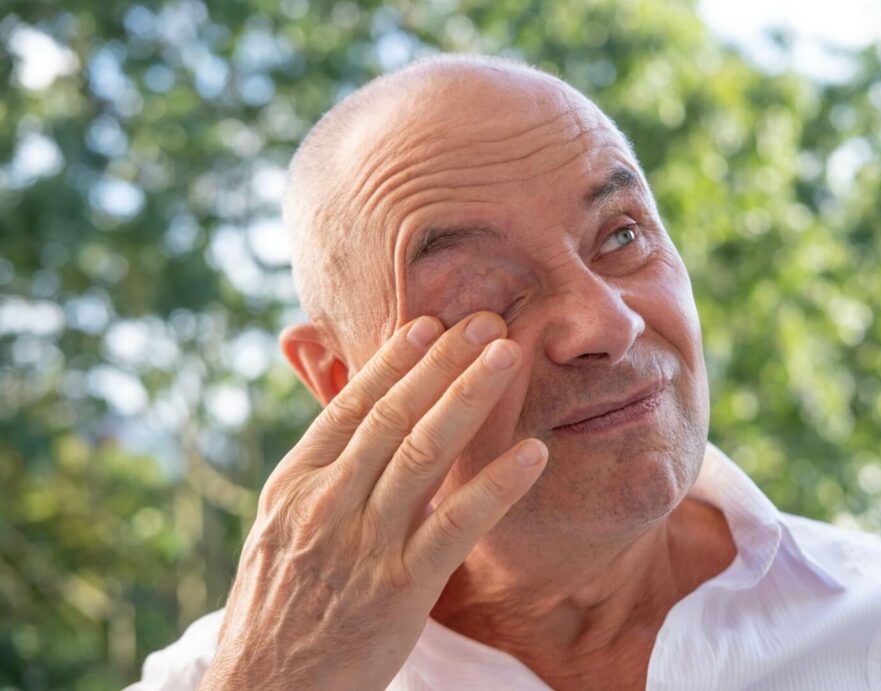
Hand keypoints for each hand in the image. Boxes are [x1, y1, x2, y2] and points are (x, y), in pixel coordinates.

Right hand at [199, 311, 546, 690]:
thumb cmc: (280, 607)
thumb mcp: (282, 529)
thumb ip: (322, 474)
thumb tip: (362, 421)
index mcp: (295, 483)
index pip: (352, 406)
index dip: (395, 360)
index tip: (431, 321)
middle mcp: (326, 503)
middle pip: (392, 416)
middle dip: (443, 362)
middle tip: (486, 319)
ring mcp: (362, 545)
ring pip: (422, 455)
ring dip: (468, 398)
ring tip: (506, 356)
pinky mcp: (399, 590)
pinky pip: (454, 527)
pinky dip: (495, 486)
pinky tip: (532, 455)